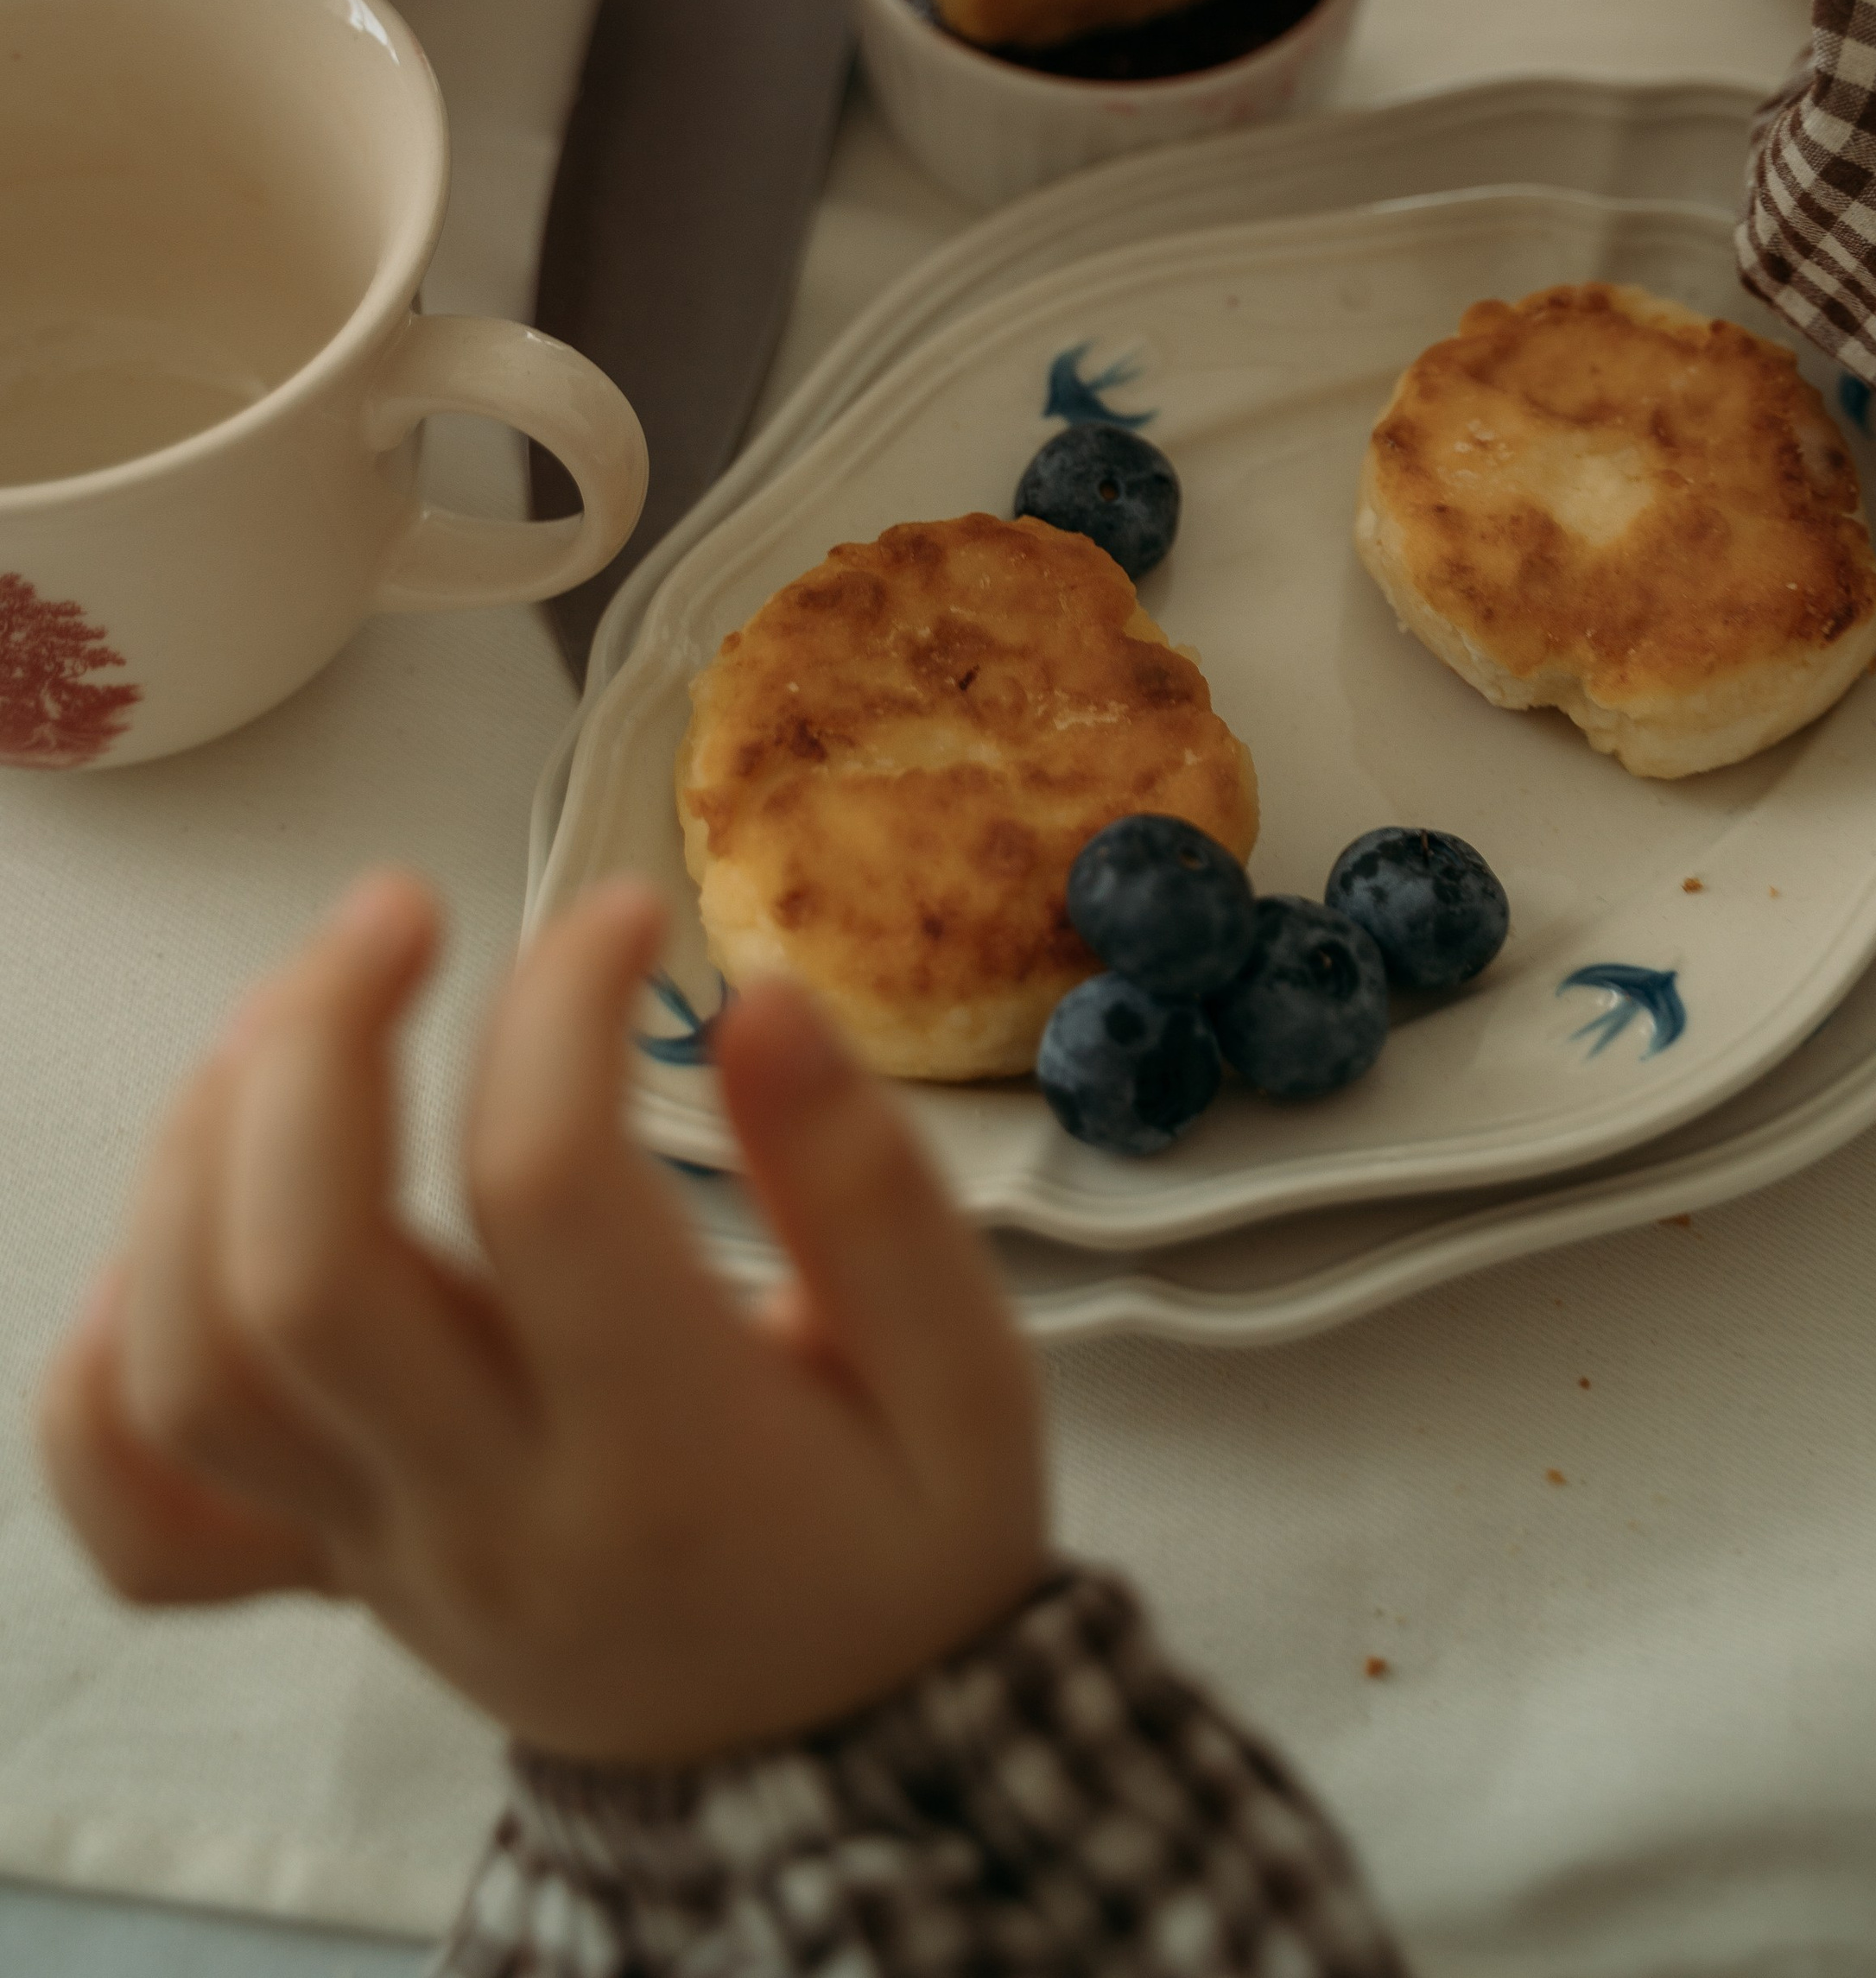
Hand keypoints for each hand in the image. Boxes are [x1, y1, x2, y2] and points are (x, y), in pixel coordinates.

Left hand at [39, 875, 1045, 1765]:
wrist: (840, 1771)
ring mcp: (381, 1553)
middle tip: (397, 907)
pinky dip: (105, 1366)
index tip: (627, 916)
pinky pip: (145, 1517)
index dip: (560, 1004)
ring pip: (194, 1363)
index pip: (543, 1188)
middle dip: (317, 1042)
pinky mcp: (327, 1573)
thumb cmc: (904, 1546)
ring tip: (296, 1013)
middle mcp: (490, 1510)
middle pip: (301, 1273)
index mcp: (669, 1453)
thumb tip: (759, 997)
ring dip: (201, 1150)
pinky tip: (176, 1226)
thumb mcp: (968, 1377)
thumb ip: (869, 1190)